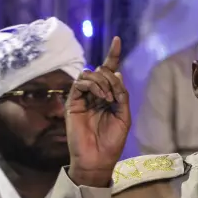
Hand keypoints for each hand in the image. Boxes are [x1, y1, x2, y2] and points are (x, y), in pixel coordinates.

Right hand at [67, 36, 130, 186]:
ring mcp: (83, 98)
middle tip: (114, 96)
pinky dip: (92, 85)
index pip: (109, 72)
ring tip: (107, 98)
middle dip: (110, 77)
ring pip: (90, 74)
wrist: (98, 158)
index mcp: (109, 97)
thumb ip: (122, 95)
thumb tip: (117, 73)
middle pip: (101, 71)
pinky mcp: (73, 103)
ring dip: (102, 82)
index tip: (117, 39)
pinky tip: (101, 97)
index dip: (113, 55)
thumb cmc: (112, 141)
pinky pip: (80, 84)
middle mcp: (95, 95)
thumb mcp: (124, 116)